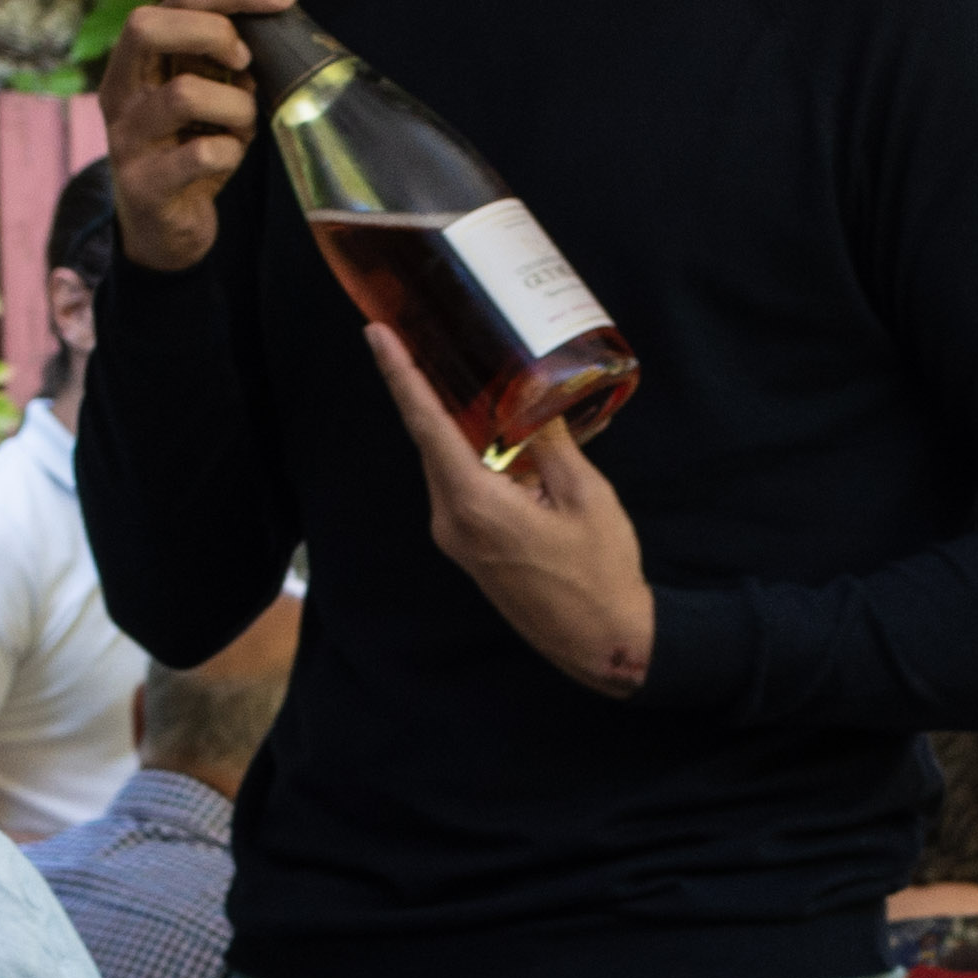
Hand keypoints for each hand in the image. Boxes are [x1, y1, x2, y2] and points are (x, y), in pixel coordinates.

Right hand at [93, 0, 291, 273]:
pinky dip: (230, 154)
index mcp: (136, 59)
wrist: (166, 228)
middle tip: (245, 63)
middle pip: (147, 26)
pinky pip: (202, 155)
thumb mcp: (208, 91)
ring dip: (235, 106)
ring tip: (242, 125)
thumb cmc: (193, 146)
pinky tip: (228, 160)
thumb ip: (227, 53)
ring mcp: (127, 139)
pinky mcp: (145, 185)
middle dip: (214, 33)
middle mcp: (120, 92)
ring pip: (184, 94)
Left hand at [366, 326, 653, 694]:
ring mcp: (455, 536)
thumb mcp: (586, 496)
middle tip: (425, 336)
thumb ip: (552, 444)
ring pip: (445, 462)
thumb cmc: (599, 572)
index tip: (377, 337)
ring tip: (463, 374)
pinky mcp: (468, 546)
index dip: (401, 377)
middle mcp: (451, 520)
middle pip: (430, 440)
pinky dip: (469, 452)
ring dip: (453, 422)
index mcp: (475, 504)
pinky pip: (459, 485)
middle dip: (426, 389)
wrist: (599, 641)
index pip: (427, 426)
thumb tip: (532, 400)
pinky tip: (492, 429)